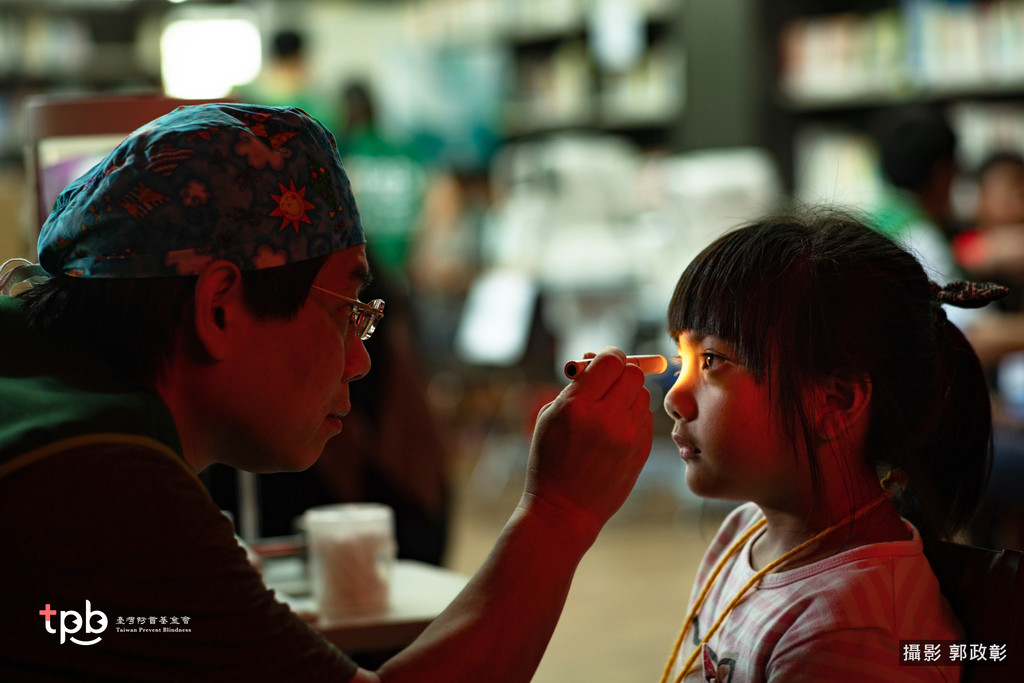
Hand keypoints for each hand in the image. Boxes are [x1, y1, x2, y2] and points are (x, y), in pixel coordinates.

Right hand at [521, 347, 653, 538]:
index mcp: (577, 406)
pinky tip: (616, 429)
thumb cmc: (550, 460)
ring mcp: (628, 436)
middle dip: (621, 372)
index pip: (611, 360)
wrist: (564, 509)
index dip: (608, 356)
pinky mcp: (642, 450)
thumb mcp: (549, 418)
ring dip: (628, 394)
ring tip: (610, 409)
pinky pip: (646, 416)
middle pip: (633, 373)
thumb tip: (598, 362)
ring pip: (644, 394)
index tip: (602, 361)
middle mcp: (606, 419)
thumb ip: (575, 387)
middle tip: (608, 382)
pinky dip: (633, 415)